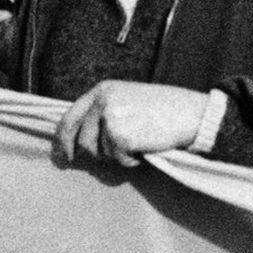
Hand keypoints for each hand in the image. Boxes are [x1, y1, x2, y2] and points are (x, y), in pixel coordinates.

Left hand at [53, 82, 212, 167]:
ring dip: (116, 157)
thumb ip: (104, 112)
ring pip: (99, 153)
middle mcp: (102, 102)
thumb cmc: (165, 109)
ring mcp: (110, 118)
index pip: (70, 117)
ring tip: (137, 146)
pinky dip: (131, 161)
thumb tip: (81, 138)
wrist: (193, 114)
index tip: (60, 154)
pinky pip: (118, 160)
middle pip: (81, 139)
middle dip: (86, 155)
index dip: (62, 138)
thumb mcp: (129, 100)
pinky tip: (146, 149)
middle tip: (90, 162)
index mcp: (102, 90)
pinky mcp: (120, 136)